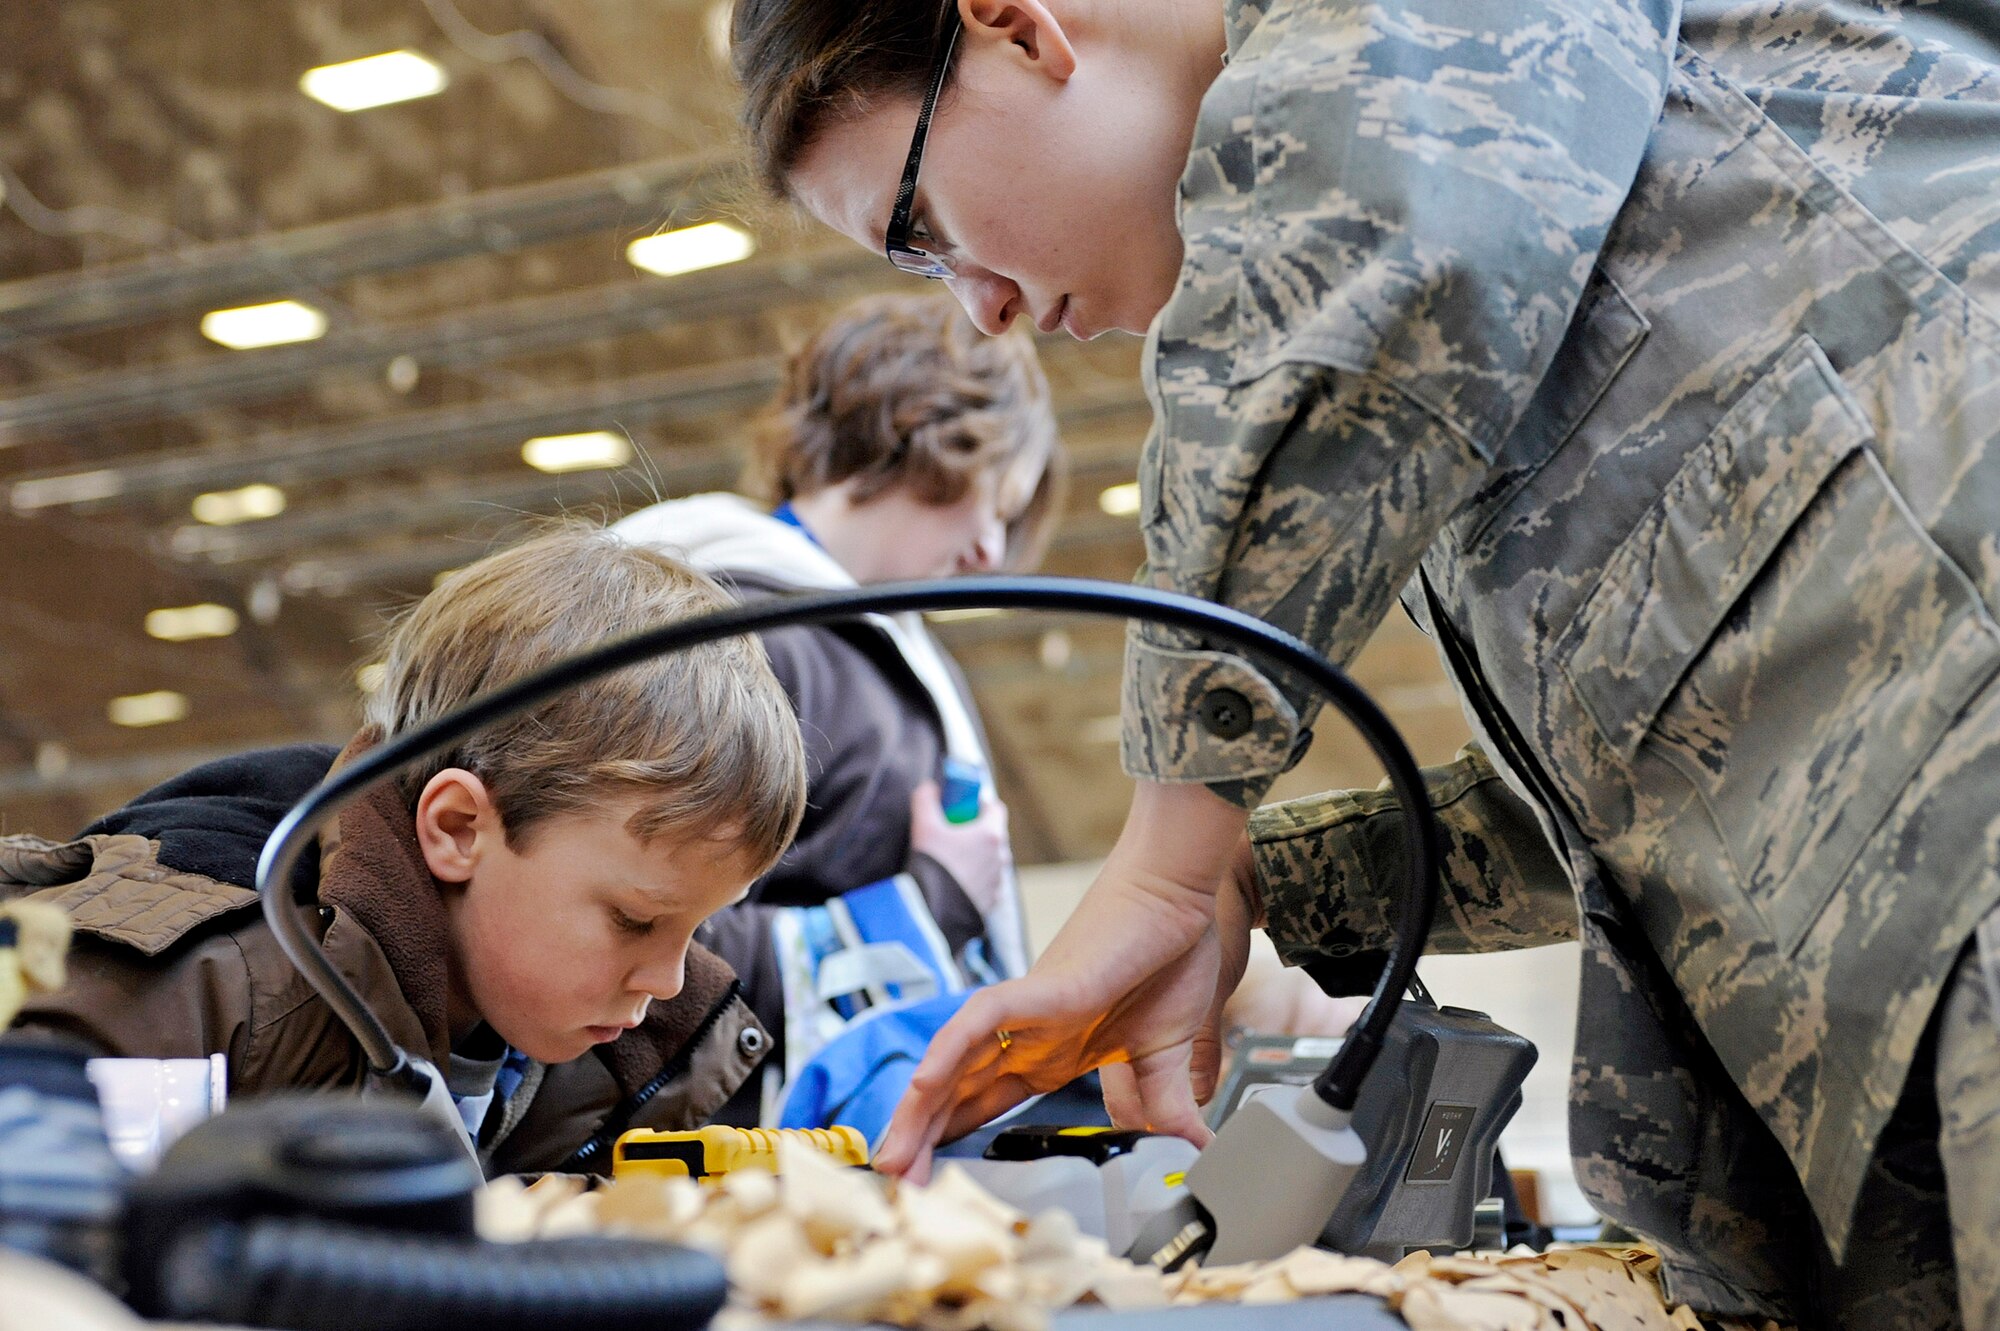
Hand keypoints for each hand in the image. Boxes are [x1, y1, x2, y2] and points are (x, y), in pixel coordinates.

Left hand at [874, 782, 1250, 1182]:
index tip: (929, 1182)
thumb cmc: (1169, 960)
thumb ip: (1166, 1107)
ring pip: (955, 1063)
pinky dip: (948, 1053)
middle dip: (924, 1139)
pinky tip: (923, 1089)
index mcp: (1052, 1054)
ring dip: (921, 1111)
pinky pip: (978, 1023)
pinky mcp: (1037, 990)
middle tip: (896, 1185)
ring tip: (895, 1159)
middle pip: (958, 1093)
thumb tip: (1194, 1154)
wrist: (1180, 902)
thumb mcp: (1166, 1057)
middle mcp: (1028, 1037)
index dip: (953, 1142)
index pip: (985, 1105)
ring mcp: (1028, 1014)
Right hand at [908, 782, 1011, 915]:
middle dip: (977, 831)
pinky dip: (977, 879)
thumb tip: (928, 787)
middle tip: (954, 832)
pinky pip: (988, 883)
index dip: (981, 803)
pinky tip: (957, 882)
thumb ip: (925, 800)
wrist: (933, 910)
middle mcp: (1000, 856)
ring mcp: (998, 880)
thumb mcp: (923, 826)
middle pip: (994, 834)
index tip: (965, 805)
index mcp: (990, 834)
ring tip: (954, 860)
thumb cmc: (932, 865)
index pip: (995, 808)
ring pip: (992, 860)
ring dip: (977, 856)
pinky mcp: (992, 901)